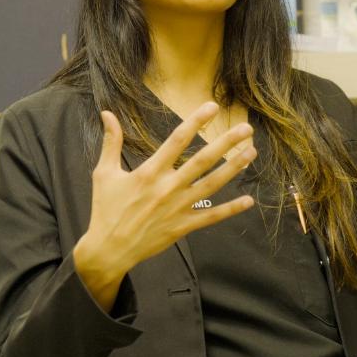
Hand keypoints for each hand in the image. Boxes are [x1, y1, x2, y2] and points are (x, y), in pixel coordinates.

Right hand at [74, 102, 255, 310]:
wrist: (109, 249)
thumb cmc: (106, 209)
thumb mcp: (104, 173)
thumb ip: (111, 142)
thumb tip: (107, 114)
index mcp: (150, 172)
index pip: (177, 140)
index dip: (196, 121)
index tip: (212, 107)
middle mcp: (167, 187)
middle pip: (202, 160)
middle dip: (226, 143)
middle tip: (246, 128)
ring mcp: (178, 207)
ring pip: (212, 185)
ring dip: (233, 168)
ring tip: (251, 153)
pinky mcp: (183, 226)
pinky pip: (211, 216)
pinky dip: (230, 209)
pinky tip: (248, 200)